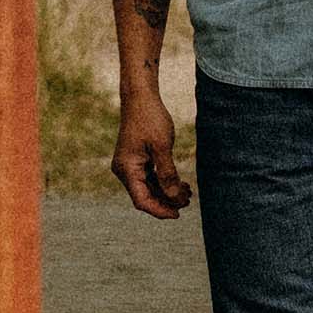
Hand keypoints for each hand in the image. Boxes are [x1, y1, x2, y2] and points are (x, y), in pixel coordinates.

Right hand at [110, 90, 192, 217]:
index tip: (178, 214)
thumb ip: (168, 174)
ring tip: (188, 193)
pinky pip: (149, 178)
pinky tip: (181, 184)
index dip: (160, 210)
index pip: (142, 200)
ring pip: (148, 188)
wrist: (141, 98)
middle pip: (145, 196)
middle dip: (166, 201)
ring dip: (167, 192)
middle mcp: (124, 170)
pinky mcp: (136, 160)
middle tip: (188, 201)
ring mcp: (129, 165)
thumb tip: (175, 198)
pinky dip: (164, 182)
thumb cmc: (150, 118)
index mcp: (126, 169)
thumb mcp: (162, 147)